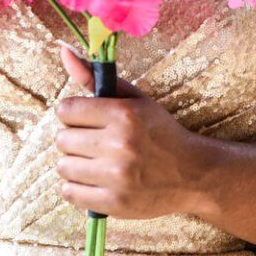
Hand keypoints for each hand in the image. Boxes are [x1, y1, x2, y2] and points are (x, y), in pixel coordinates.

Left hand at [53, 44, 212, 220]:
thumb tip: (64, 52)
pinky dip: (77, 187)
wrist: (193, 174)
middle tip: (94, 142)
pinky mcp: (114, 203)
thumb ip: (96, 78)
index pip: (66, 110)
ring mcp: (117, 177)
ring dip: (75, 164)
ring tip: (95, 162)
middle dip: (75, 139)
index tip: (86, 119)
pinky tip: (96, 180)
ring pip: (63, 166)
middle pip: (62, 139)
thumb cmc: (160, 132)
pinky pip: (69, 193)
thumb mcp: (135, 100)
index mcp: (124, 114)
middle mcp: (119, 144)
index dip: (73, 114)